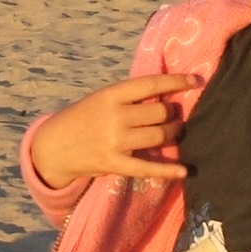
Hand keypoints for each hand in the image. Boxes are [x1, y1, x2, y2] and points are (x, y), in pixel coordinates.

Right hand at [28, 73, 199, 188]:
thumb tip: (166, 95)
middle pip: (160, 112)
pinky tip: (185, 170)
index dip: (177, 81)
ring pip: (159, 135)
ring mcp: (115, 141)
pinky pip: (148, 167)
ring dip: (174, 134)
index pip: (151, 84)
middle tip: (175, 116)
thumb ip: (129, 97)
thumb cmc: (82, 117)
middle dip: (173, 114)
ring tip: (175, 133)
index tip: (196, 80)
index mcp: (111, 94)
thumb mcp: (101, 98)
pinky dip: (169, 169)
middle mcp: (115, 116)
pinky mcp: (114, 163)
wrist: (54, 146)